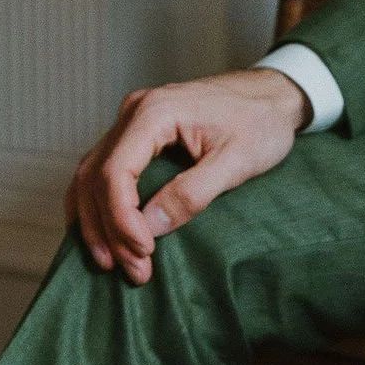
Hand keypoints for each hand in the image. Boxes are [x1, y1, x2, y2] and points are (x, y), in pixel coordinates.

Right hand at [66, 67, 309, 283]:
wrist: (272, 94)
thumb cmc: (261, 122)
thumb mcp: (236, 162)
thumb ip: (192, 193)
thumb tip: (150, 226)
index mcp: (155, 112)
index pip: (116, 171)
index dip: (121, 218)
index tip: (143, 252)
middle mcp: (134, 111)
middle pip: (96, 176)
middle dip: (108, 229)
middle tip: (131, 270)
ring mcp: (132, 120)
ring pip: (91, 174)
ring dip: (97, 221)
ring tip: (112, 262)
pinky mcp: (137, 132)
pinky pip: (103, 169)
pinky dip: (98, 204)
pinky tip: (101, 232)